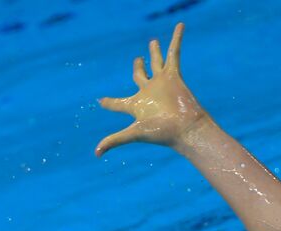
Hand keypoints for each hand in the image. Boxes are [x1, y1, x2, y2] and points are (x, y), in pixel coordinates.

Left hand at [95, 23, 205, 156]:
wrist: (185, 128)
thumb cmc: (161, 132)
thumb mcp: (133, 134)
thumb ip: (114, 141)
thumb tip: (95, 154)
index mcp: (136, 106)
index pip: (118, 103)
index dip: (109, 102)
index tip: (100, 101)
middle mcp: (148, 93)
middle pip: (140, 77)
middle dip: (138, 68)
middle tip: (137, 60)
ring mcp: (161, 83)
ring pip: (156, 63)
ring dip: (154, 53)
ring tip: (152, 42)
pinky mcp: (173, 75)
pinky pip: (174, 52)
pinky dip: (177, 39)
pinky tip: (180, 26)